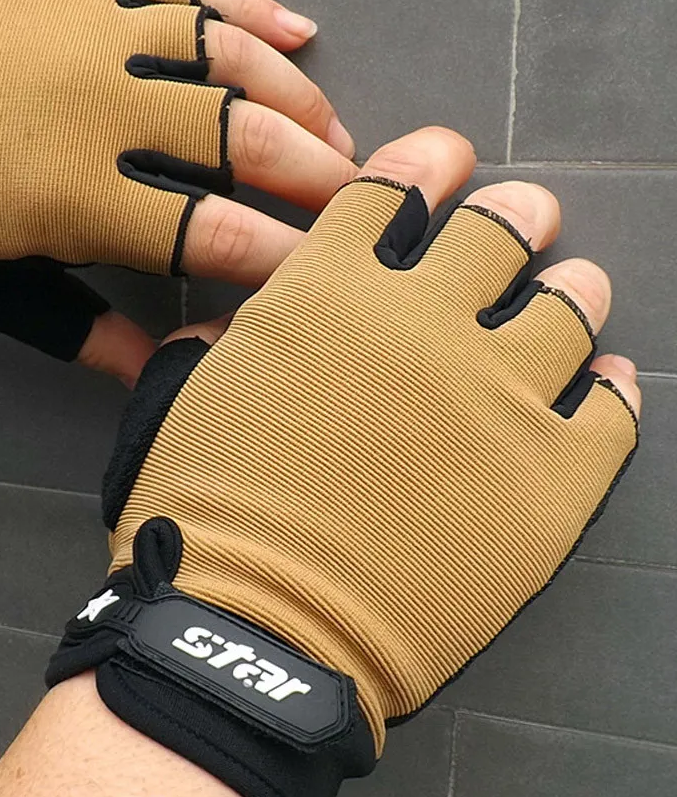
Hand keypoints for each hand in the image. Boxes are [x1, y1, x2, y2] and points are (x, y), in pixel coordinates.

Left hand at [0, 0, 355, 380]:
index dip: (278, 253)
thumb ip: (85, 329)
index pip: (208, 229)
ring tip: (335, 134)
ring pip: (229, 57)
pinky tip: (303, 32)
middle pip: (239, 138)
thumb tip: (160, 374)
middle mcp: (98, 105)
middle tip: (358, 200)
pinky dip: (251, 11)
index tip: (327, 271)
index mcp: (75, 193)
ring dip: (296, 97)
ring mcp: (94, 28)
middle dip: (314, 175)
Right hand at [47, 126, 639, 796]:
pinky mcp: (555, 478)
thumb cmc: (202, 517)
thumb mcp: (183, 399)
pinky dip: (610, 386)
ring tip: (564, 296)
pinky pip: (613, 407)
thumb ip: (230, 340)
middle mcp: (425, 321)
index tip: (447, 164)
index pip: (402, 183)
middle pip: (505, 228)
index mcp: (330, 290)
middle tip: (519, 224)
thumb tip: (246, 328)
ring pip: (573, 304)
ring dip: (567, 291)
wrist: (252, 633)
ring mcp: (501, 396)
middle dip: (514, 217)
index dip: (431, 162)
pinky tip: (601, 383)